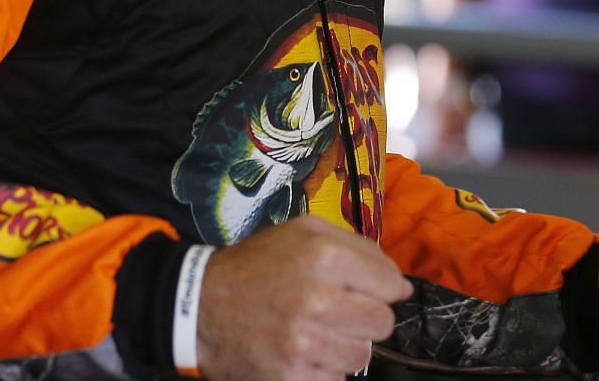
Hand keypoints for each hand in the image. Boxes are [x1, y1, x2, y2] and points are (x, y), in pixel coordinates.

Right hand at [196, 215, 412, 380]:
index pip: (391, 284)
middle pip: (382, 322)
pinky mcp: (291, 377)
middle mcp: (319, 300)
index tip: (366, 291)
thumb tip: (399, 283)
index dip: (383, 288)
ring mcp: (305, 343)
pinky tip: (304, 353)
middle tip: (340, 313)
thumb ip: (357, 246)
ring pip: (362, 356)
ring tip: (319, 333)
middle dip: (366, 318)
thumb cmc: (258, 265)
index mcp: (326, 257)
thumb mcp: (302, 232)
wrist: (199, 306)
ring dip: (345, 347)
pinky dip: (324, 370)